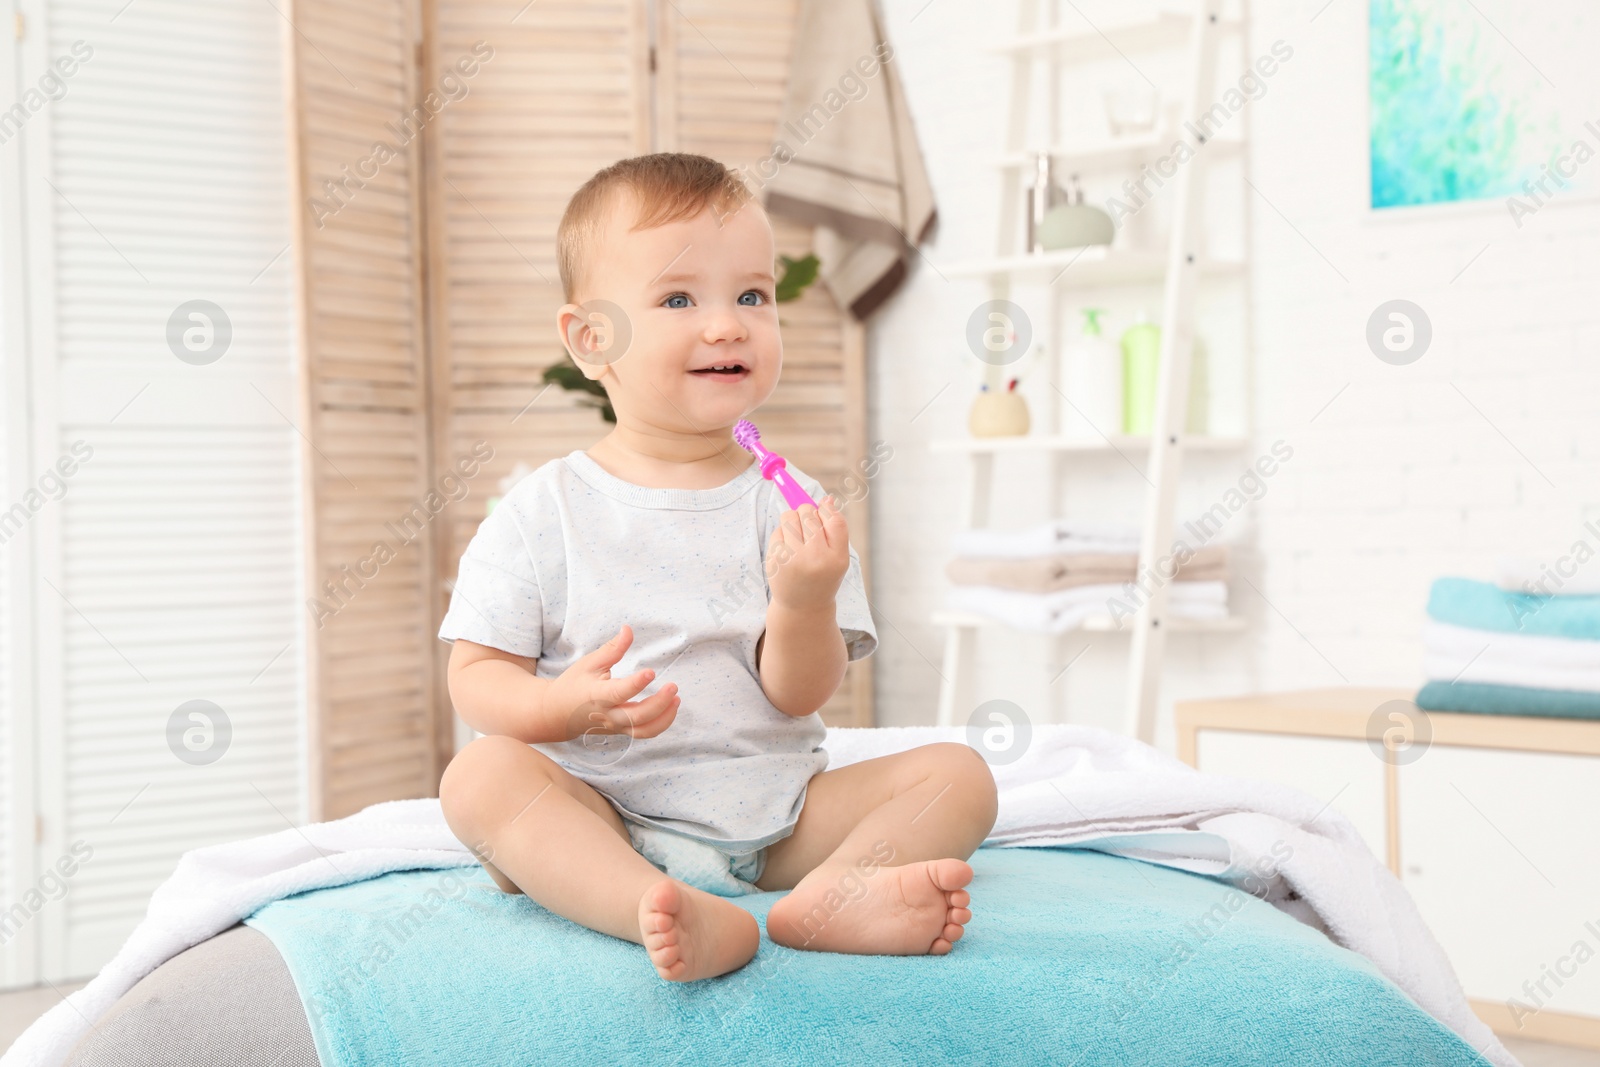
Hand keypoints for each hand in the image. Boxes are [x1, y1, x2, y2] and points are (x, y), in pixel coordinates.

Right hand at [547, 624, 679, 741]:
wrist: (557, 713)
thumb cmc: (573, 684)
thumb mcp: (589, 663)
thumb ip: (612, 649)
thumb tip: (629, 629)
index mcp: (597, 696)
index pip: (618, 693)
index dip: (636, 684)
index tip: (651, 672)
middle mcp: (608, 715)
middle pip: (636, 717)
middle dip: (659, 704)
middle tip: (674, 687)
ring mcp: (615, 726)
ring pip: (643, 730)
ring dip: (664, 718)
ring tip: (676, 699)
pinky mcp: (621, 731)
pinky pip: (644, 733)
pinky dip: (661, 723)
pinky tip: (670, 708)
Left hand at [766, 494, 849, 611]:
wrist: (803, 607)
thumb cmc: (823, 575)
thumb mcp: (838, 557)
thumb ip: (835, 529)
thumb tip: (827, 499)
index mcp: (837, 557)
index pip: (834, 519)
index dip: (827, 509)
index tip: (823, 509)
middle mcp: (815, 558)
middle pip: (808, 512)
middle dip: (808, 514)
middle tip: (809, 529)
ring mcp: (792, 559)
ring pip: (789, 516)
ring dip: (793, 521)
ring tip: (798, 538)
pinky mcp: (775, 560)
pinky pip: (777, 530)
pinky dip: (782, 535)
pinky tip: (788, 551)